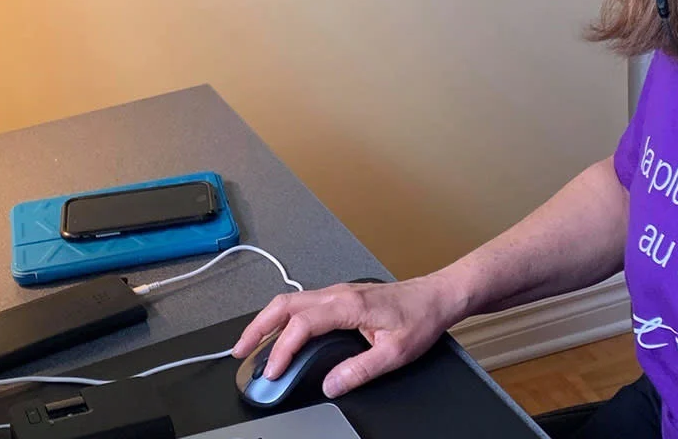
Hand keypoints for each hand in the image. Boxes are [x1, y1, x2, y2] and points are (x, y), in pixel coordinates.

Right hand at [230, 274, 467, 398]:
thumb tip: (331, 385)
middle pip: (284, 305)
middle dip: (257, 327)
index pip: (301, 325)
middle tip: (239, 350)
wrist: (438, 296)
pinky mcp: (341, 296)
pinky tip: (280, 332)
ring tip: (251, 343)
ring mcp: (338, 292)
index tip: (272, 371)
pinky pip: (302, 303)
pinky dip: (282, 317)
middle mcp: (338, 293)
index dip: (282, 349)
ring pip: (290, 301)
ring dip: (267, 321)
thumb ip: (360, 370)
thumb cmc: (421, 318)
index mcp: (347, 305)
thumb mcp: (395, 352)